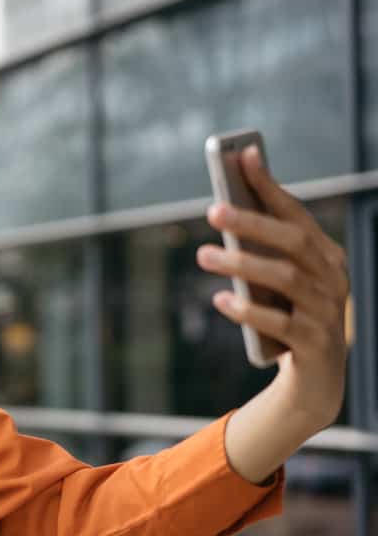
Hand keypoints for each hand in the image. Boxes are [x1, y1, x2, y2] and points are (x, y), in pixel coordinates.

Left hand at [197, 145, 348, 430]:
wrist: (316, 380)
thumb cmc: (288, 316)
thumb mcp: (278, 281)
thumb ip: (260, 248)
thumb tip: (223, 204)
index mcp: (325, 255)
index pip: (295, 213)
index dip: (270, 185)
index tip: (244, 155)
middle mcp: (332, 278)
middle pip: (293, 242)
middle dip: (253, 222)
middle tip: (212, 209)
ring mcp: (326, 311)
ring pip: (286, 279)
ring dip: (241, 263)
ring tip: (203, 254)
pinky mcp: (314, 344)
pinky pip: (280, 323)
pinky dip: (248, 310)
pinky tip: (219, 300)